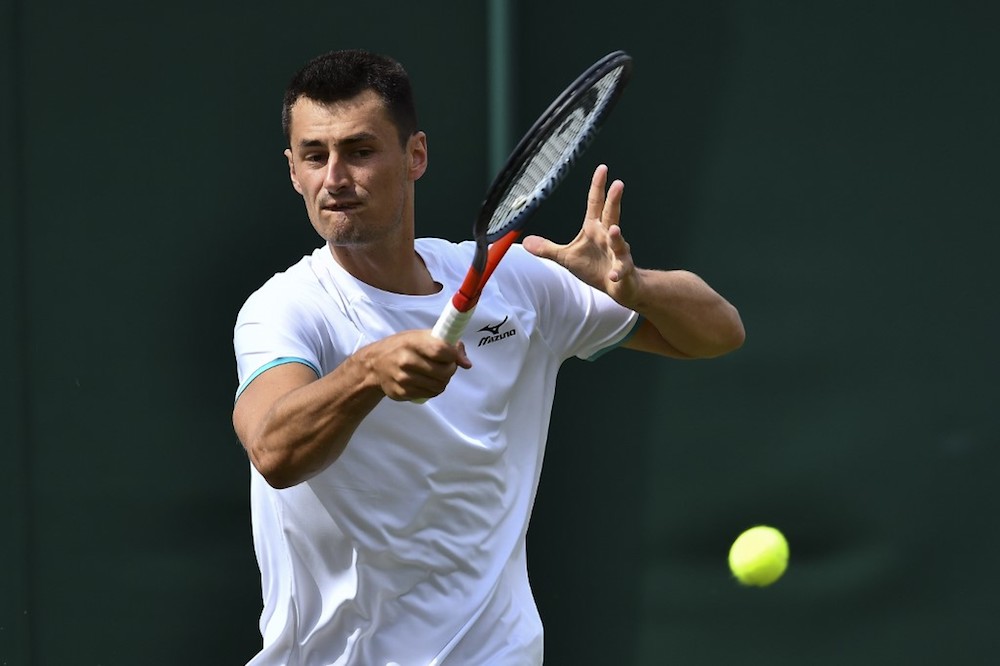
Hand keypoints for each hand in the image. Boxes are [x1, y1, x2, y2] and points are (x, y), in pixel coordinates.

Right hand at [364, 330, 472, 400]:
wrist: (374, 364)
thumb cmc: (403, 347)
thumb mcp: (421, 337)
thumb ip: (447, 345)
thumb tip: (467, 364)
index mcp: (412, 342)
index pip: (442, 351)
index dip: (453, 355)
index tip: (452, 355)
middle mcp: (406, 360)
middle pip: (444, 372)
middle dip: (450, 370)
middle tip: (445, 366)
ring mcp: (403, 378)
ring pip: (439, 386)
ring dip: (442, 381)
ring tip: (435, 374)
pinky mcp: (401, 393)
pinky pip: (429, 394)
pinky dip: (432, 389)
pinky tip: (425, 381)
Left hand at [521, 164, 641, 307]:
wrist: (620, 286)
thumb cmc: (595, 268)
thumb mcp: (566, 258)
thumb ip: (547, 249)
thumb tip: (525, 242)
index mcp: (594, 229)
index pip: (596, 203)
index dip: (598, 186)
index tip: (602, 169)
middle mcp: (608, 237)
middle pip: (611, 215)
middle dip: (614, 200)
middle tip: (618, 184)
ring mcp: (618, 253)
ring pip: (619, 242)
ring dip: (617, 237)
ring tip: (614, 229)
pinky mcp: (622, 271)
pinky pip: (620, 270)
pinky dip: (617, 272)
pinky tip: (612, 275)